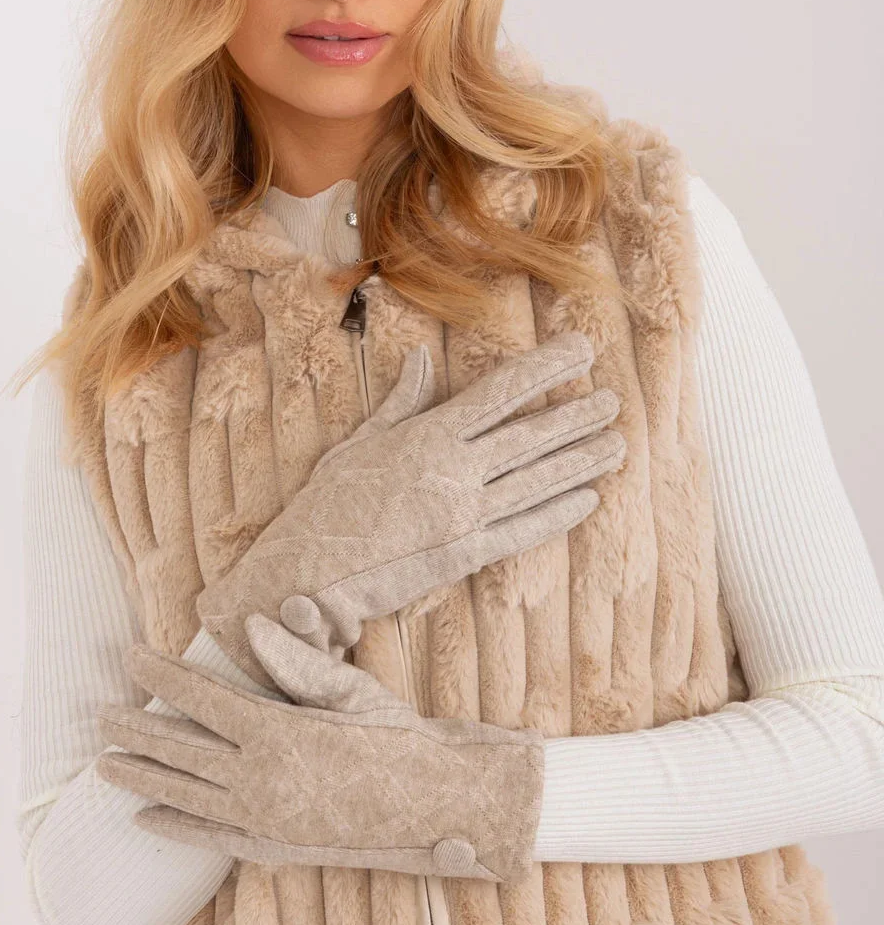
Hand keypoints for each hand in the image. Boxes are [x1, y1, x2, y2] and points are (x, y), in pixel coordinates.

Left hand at [96, 613, 545, 882]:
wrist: (434, 804)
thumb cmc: (395, 735)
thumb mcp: (350, 689)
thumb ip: (296, 662)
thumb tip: (252, 624)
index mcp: (277, 732)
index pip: (201, 697)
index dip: (161, 676)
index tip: (130, 656)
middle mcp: (261, 779)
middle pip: (180, 749)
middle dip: (135, 729)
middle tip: (98, 714)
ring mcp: (263, 818)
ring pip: (184, 795)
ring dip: (140, 778)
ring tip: (103, 765)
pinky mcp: (272, 846)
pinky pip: (210, 836)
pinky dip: (174, 826)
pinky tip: (144, 819)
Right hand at [198, 330, 624, 690]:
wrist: (306, 573)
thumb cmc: (324, 506)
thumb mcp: (358, 444)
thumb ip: (399, 403)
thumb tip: (419, 360)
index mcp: (426, 436)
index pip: (500, 392)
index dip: (546, 369)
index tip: (580, 351)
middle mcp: (453, 471)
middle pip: (531, 436)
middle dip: (578, 416)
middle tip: (616, 402)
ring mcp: (462, 515)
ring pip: (537, 481)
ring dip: (581, 462)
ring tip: (617, 445)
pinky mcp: (465, 555)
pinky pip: (523, 531)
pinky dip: (558, 514)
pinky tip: (588, 500)